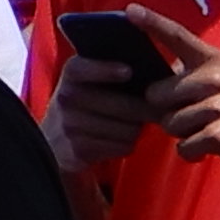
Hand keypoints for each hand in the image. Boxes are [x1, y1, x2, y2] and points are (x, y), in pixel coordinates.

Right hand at [51, 53, 155, 169]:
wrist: (55, 139)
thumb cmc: (87, 103)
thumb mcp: (90, 81)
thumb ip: (117, 71)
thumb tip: (163, 75)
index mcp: (72, 73)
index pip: (84, 69)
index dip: (106, 70)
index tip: (127, 72)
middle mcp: (67, 97)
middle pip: (124, 106)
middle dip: (147, 110)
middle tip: (156, 111)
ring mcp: (71, 125)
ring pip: (128, 130)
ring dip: (136, 130)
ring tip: (128, 125)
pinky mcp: (79, 150)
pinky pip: (122, 147)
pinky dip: (126, 145)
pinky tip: (116, 140)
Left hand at [135, 13, 219, 193]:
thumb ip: (196, 78)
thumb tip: (153, 86)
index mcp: (216, 61)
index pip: (177, 37)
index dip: (151, 23)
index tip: (128, 10)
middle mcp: (215, 77)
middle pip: (157, 96)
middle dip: (169, 112)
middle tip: (200, 117)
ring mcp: (219, 105)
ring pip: (169, 124)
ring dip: (185, 134)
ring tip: (213, 130)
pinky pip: (184, 146)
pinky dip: (194, 153)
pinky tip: (217, 147)